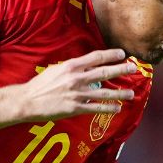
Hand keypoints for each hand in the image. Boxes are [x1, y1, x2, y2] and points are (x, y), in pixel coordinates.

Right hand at [19, 49, 134, 120]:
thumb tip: (88, 69)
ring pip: (104, 93)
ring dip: (120, 93)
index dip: (111, 55)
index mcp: (71, 66)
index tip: (122, 54)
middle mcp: (77, 78)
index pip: (96, 57)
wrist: (28, 100)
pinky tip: (117, 108)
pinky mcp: (75, 108)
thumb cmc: (41, 84)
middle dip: (122, 70)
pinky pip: (96, 108)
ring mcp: (77, 94)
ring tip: (131, 93)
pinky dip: (108, 109)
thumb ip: (73, 68)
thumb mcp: (56, 69)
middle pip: (105, 72)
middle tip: (134, 68)